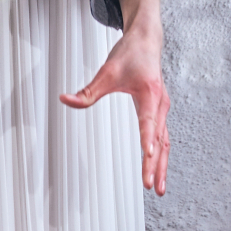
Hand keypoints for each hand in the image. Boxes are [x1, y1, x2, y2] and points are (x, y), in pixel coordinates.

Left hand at [60, 0, 170, 194]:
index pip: (148, 122)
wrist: (148, 41)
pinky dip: (162, 157)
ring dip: (162, 166)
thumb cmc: (131, 54)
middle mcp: (160, 104)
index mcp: (150, 94)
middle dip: (155, 164)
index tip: (147, 156)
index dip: (148, 140)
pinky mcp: (160, 112)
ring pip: (165, 143)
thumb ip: (87, 91)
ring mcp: (162, 110)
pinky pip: (164, 139)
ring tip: (158, 189)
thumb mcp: (106, 71)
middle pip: (160, 140)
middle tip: (151, 186)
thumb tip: (65, 99)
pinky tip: (157, 171)